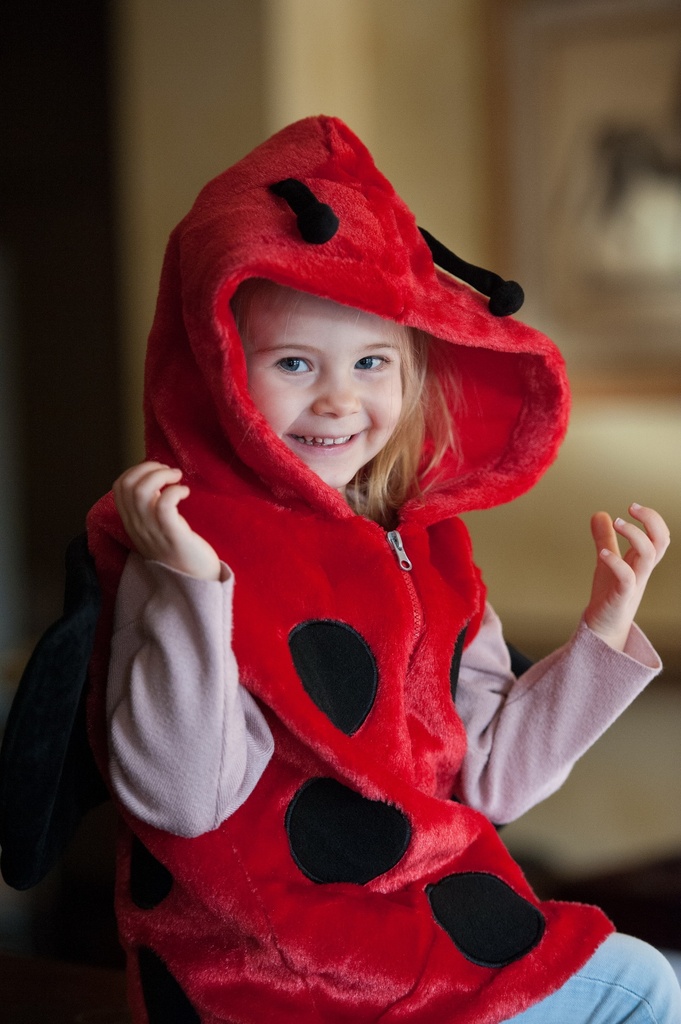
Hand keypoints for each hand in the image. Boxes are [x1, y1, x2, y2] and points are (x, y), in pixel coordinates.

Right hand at [112, 462, 220, 580]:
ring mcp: (152, 531)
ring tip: (177, 478)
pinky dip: (175, 490)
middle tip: (169, 472)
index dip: (136, 471)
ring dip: (161, 475)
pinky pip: (164, 503)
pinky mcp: (172, 533)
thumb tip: (154, 481)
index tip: (157, 472)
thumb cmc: (180, 552)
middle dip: (148, 468)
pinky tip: (185, 492)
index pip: (119, 486)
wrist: (195, 582)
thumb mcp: (155, 529)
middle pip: (128, 484)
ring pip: (142, 490)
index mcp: (131, 523)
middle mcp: (137, 526)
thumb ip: (149, 509)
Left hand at [584, 504, 669, 650]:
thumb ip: (605, 539)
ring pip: (648, 556)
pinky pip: (627, 577)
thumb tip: (600, 514)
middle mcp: (642, 570)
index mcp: (641, 560)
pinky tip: (602, 553)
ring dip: (635, 535)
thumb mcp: (606, 561)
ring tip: (617, 523)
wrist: (603, 627)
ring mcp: (634, 583)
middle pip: (661, 542)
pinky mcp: (621, 596)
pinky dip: (616, 562)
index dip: (652, 518)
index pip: (660, 536)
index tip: (632, 506)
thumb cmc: (609, 593)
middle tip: (631, 507)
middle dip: (651, 520)